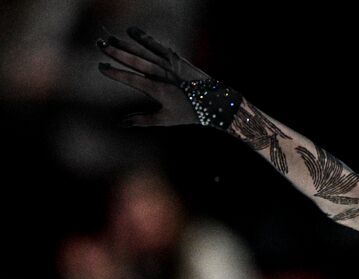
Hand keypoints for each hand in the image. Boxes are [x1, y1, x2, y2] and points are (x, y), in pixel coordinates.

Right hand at [95, 27, 217, 126]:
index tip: (101, 67)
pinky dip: (144, 39)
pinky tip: (132, 32)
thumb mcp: (165, 119)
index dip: (115, 73)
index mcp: (158, 90)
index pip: (131, 79)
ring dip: (126, 44)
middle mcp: (163, 75)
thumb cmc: (190, 113)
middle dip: (116, 53)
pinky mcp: (177, 58)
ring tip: (110, 38)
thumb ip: (142, 120)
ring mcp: (170, 65)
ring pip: (144, 51)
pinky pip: (157, 46)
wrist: (215, 102)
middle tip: (99, 45)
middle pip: (135, 61)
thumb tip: (121, 123)